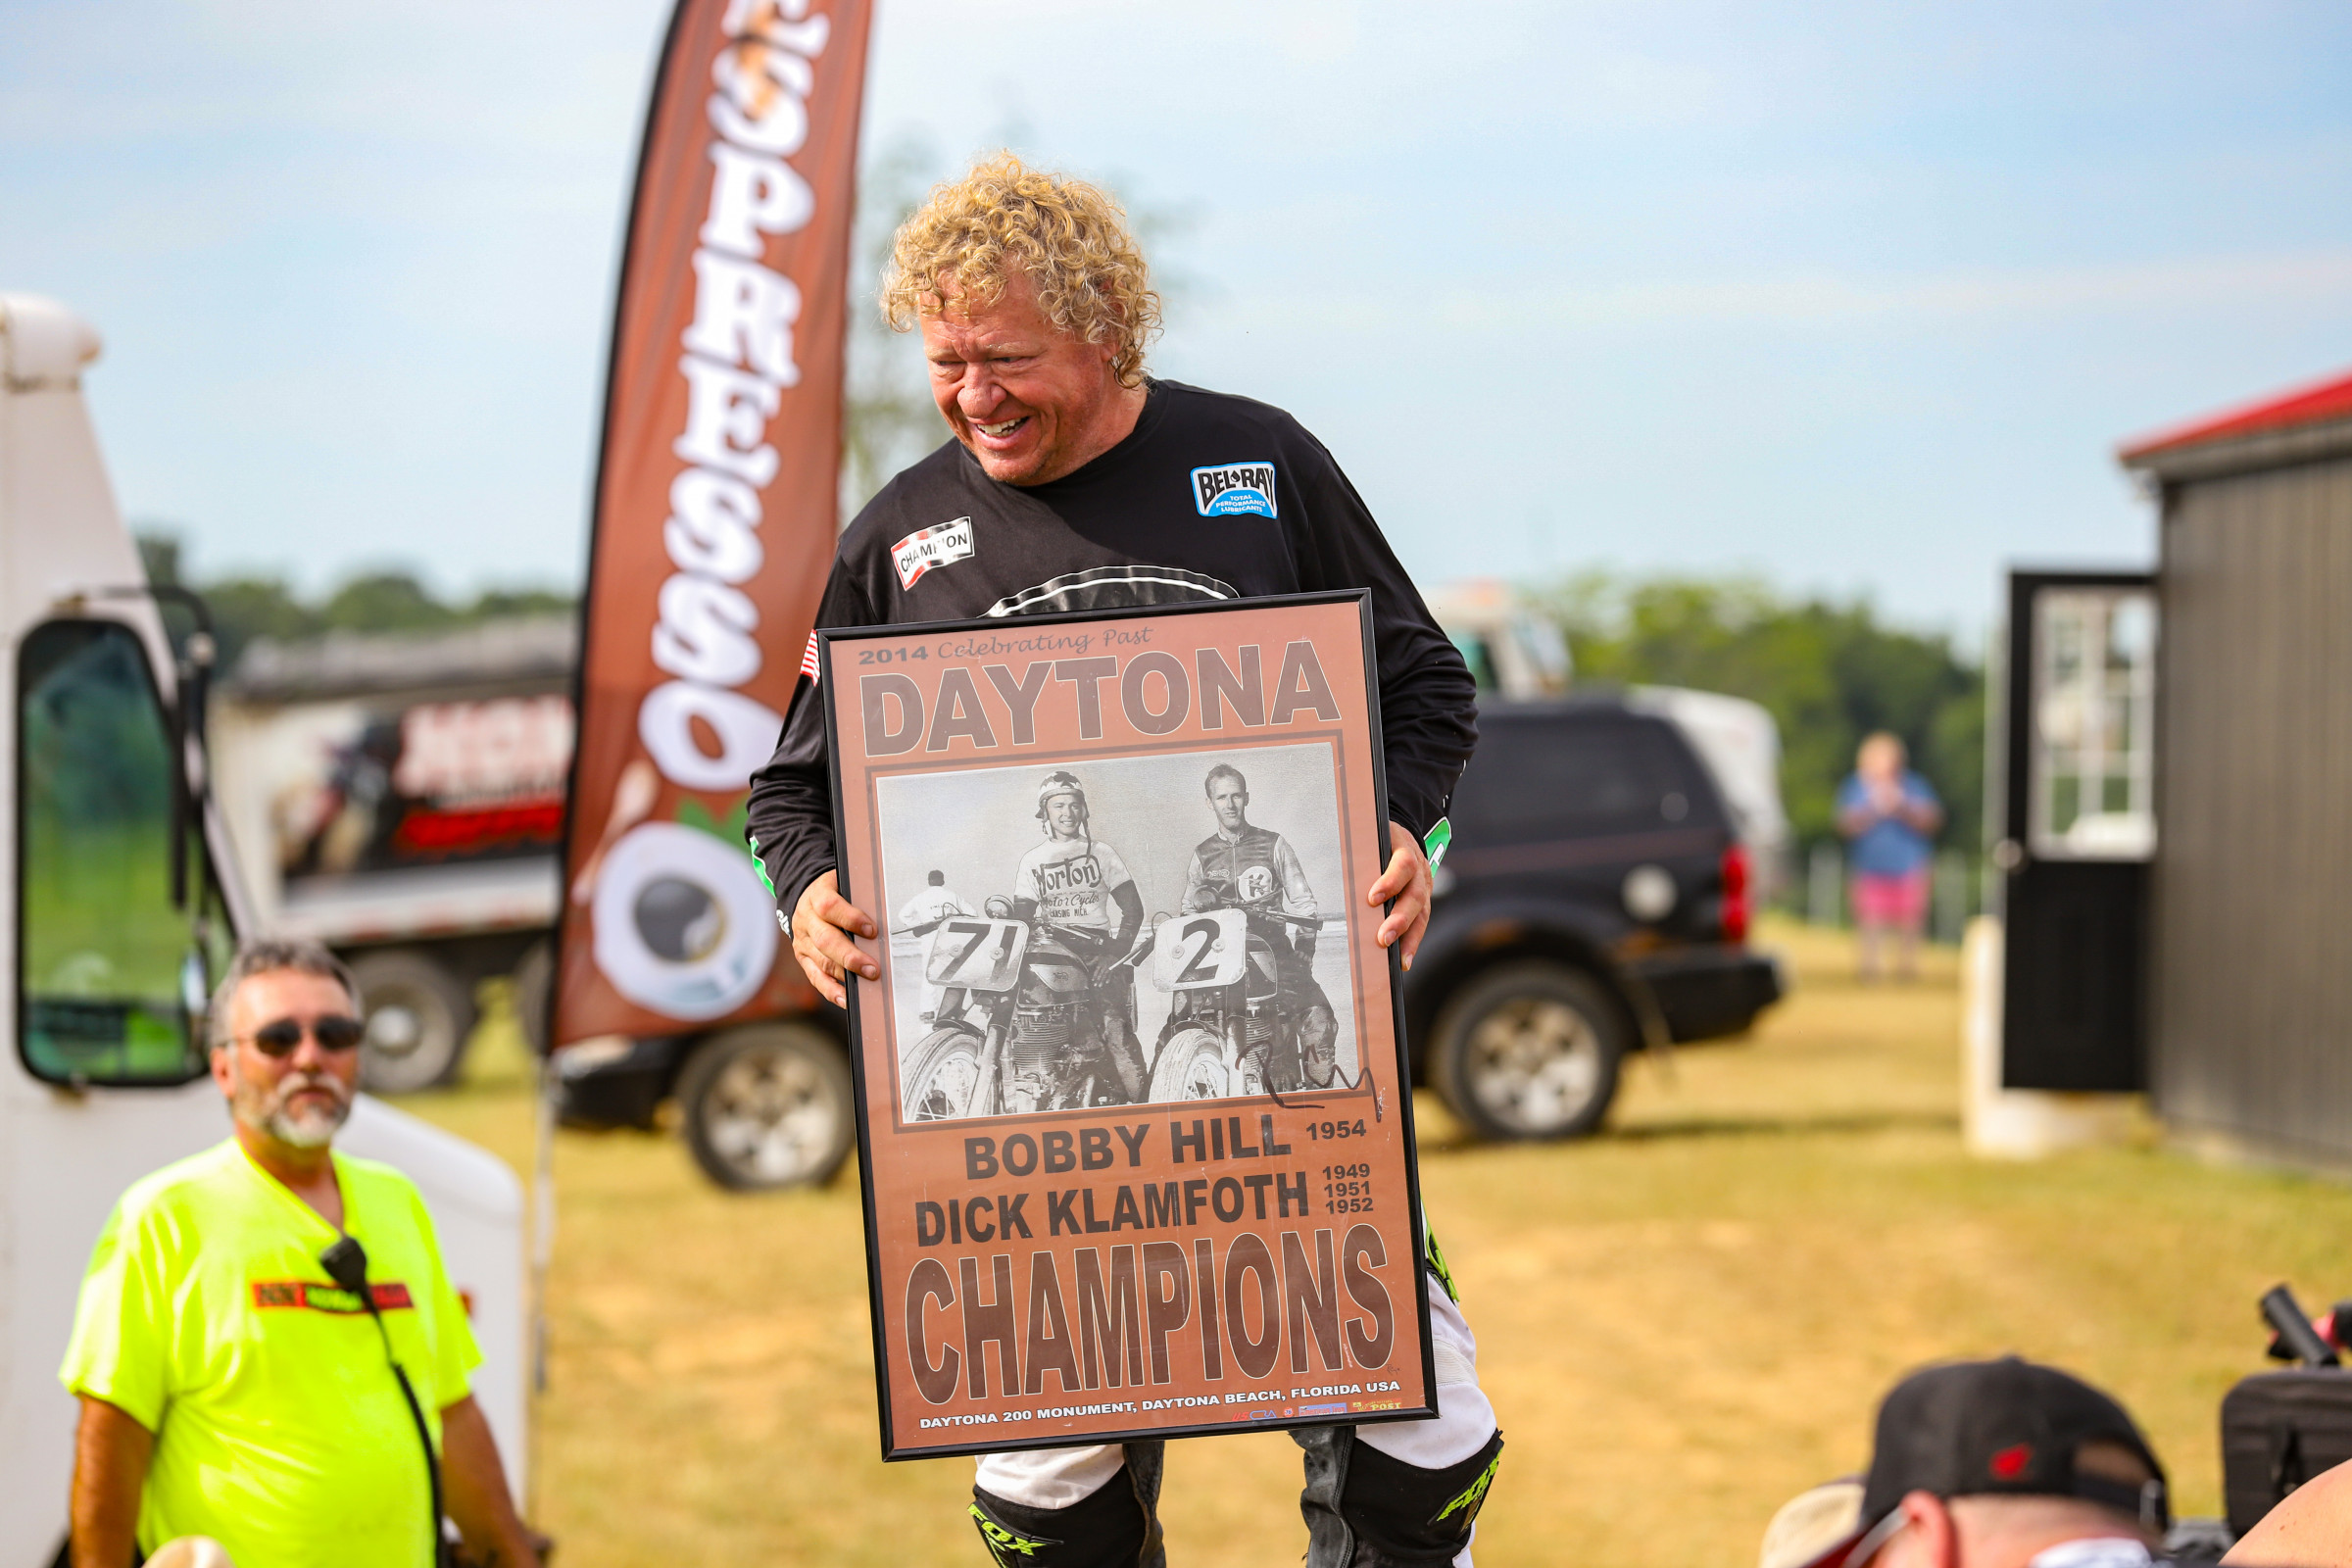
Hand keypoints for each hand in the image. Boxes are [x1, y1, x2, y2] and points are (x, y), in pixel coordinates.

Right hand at [792, 870, 878, 1006]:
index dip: (850, 919)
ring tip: (868, 980)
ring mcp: (802, 940)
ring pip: (821, 961)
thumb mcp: (845, 884)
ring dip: (845, 974)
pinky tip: (847, 998)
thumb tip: (888, 914)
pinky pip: (815, 977)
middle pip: (825, 940)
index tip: (872, 930)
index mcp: (817, 895)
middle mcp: (806, 919)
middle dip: (851, 956)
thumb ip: (861, 896)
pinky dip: (831, 990)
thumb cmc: (835, 892)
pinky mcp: (803, 958)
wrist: (807, 895)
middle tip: (873, 968)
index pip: (829, 906)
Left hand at [1367, 821, 1432, 970]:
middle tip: (1383, 938)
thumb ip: (1359, 853)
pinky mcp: (1425, 900)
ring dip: (1410, 938)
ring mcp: (1425, 886)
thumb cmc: (1378, 840)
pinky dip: (1412, 943)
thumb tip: (1329, 873)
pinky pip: (1422, 923)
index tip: (1373, 898)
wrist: (1401, 835)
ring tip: (1399, 959)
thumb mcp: (1370, 838)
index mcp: (1405, 849)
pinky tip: (1403, 961)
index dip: (1391, 881)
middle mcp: (1420, 870)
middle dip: (1400, 919)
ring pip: (1422, 913)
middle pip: (1415, 895)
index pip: (1403, 865)